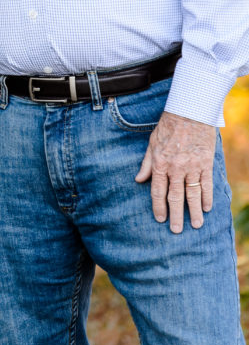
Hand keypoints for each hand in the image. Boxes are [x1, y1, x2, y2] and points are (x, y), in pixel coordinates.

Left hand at [135, 110, 216, 232]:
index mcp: (160, 163)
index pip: (157, 191)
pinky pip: (207, 185)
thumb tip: (138, 180)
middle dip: (175, 216)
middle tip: (176, 231)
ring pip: (193, 194)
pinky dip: (207, 197)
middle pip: (175, 197)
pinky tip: (207, 208)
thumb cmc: (168, 127)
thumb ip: (146, 164)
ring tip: (196, 225)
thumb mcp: (152, 143)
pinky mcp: (206, 164)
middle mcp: (175, 168)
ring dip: (194, 212)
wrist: (189, 112)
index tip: (160, 219)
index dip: (158, 207)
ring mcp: (192, 167)